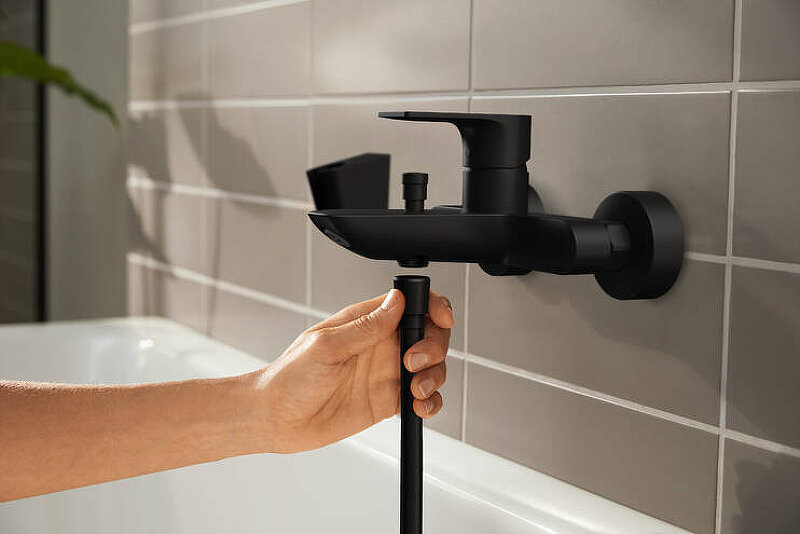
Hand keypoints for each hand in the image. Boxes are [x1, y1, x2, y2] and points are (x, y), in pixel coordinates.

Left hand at [246, 289, 453, 452]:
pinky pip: (422, 398)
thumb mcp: (326, 345)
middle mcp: (380, 345)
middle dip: (434, 345)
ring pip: (431, 366)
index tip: (441, 318)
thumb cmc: (289, 378)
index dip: (432, 306)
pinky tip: (420, 406)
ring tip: (415, 388)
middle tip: (414, 361)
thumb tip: (395, 302)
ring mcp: (386, 372)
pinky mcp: (388, 400)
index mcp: (365, 322)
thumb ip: (365, 327)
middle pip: (428, 334)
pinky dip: (431, 402)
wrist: (276, 419)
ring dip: (434, 375)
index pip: (410, 304)